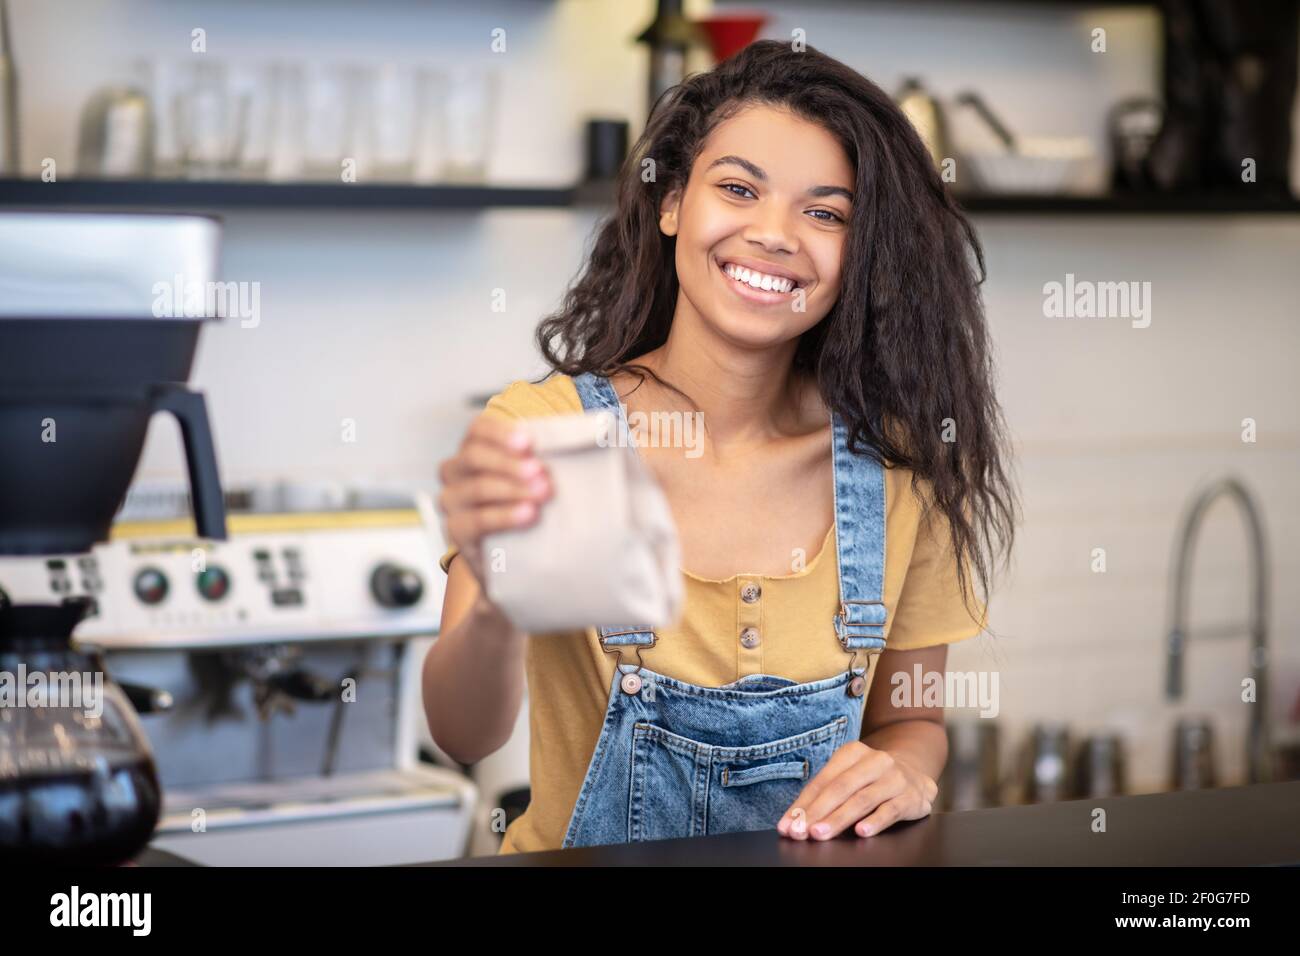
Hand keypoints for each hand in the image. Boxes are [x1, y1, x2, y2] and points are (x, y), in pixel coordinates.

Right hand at [436, 414, 551, 587]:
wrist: (520, 558)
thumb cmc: (532, 505)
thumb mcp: (540, 478)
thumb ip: (552, 458)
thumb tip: (598, 439)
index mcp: (475, 448)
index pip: (478, 429)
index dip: (501, 433)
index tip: (529, 443)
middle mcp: (456, 472)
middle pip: (474, 456)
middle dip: (511, 463)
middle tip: (542, 473)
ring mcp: (453, 501)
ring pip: (477, 487)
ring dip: (511, 488)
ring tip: (543, 494)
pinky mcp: (457, 531)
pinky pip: (475, 520)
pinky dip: (503, 516)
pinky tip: (528, 515)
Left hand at [776, 741, 937, 840]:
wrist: (916, 774)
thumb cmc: (872, 779)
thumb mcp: (850, 777)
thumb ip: (825, 795)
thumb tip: (795, 820)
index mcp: (852, 752)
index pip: (823, 781)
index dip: (803, 804)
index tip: (787, 824)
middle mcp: (874, 761)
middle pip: (840, 788)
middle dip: (817, 812)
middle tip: (800, 831)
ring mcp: (894, 778)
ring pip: (862, 799)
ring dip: (838, 819)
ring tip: (820, 833)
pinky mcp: (910, 796)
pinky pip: (890, 810)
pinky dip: (875, 822)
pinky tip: (861, 832)